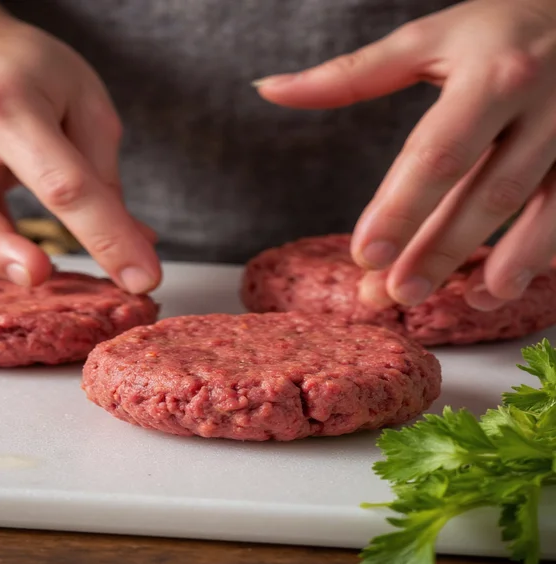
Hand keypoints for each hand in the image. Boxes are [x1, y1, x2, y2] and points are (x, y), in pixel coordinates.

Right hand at [0, 12, 159, 291]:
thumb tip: (134, 242)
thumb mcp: (79, 96)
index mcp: (4, 104)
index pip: (63, 186)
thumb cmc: (17, 66)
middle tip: (41, 276)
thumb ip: (103, 172)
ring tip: (38, 265)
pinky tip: (10, 246)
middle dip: (3, 255)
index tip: (141, 278)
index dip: (107, 237)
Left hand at [255, 0, 555, 309]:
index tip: (364, 255)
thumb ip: (351, 75)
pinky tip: (499, 290)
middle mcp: (543, 106)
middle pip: (486, 193)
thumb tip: (269, 89)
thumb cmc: (502, 27)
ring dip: (501, 265)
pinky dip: (541, 257)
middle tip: (393, 295)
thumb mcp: (429, 39)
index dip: (401, 208)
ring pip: (542, 211)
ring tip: (454, 302)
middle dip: (438, 250)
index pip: (438, 153)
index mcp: (491, 75)